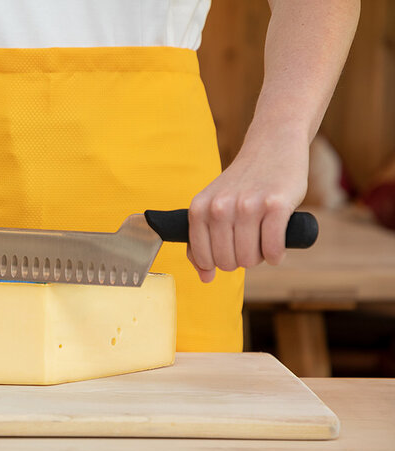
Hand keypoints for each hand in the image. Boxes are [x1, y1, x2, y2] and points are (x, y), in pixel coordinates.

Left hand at [187, 131, 308, 282]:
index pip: (203, 258)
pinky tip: (277, 247)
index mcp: (199, 208)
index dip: (218, 263)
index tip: (229, 251)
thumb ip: (203, 239)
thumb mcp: (212, 204)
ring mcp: (248, 206)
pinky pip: (273, 249)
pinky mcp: (276, 205)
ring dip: (259, 258)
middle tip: (250, 244)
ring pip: (249, 259)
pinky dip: (276, 255)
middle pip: (228, 262)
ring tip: (262, 242)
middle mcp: (220, 207)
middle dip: (241, 260)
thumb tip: (205, 278)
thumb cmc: (242, 182)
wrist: (272, 145)